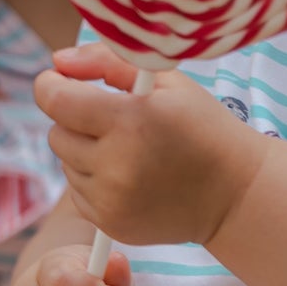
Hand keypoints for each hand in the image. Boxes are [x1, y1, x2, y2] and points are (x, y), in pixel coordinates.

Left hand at [34, 44, 265, 249]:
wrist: (235, 192)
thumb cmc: (202, 125)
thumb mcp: (167, 81)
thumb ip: (108, 61)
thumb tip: (58, 62)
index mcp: (130, 121)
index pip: (56, 100)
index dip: (51, 85)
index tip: (62, 80)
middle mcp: (116, 165)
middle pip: (56, 133)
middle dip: (74, 119)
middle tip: (109, 117)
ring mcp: (112, 200)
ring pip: (66, 163)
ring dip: (84, 150)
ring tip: (125, 147)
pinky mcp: (111, 224)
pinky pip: (78, 193)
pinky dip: (94, 180)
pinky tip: (128, 174)